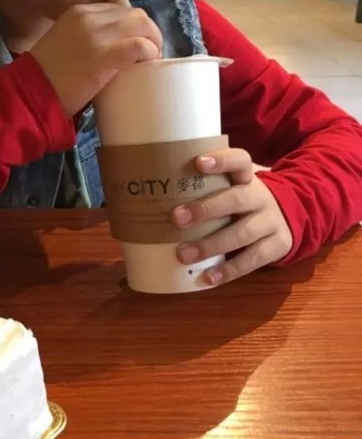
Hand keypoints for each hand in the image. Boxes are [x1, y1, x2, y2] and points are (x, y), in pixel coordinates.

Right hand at [31, 3, 161, 116]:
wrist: (30, 94)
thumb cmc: (44, 75)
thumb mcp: (62, 42)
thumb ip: (83, 36)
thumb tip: (108, 46)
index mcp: (78, 11)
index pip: (118, 8)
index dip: (132, 25)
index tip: (135, 42)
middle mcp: (89, 17)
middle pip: (135, 14)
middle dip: (148, 32)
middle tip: (149, 53)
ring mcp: (99, 35)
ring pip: (142, 25)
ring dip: (153, 42)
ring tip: (151, 60)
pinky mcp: (107, 55)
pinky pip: (141, 46)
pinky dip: (150, 54)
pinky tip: (148, 65)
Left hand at [172, 148, 292, 284]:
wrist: (289, 215)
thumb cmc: (242, 199)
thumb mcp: (231, 185)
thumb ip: (203, 185)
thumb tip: (148, 191)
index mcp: (246, 177)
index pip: (239, 160)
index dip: (221, 160)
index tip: (198, 163)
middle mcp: (261, 196)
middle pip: (237, 200)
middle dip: (206, 209)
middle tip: (176, 218)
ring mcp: (271, 222)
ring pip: (242, 233)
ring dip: (211, 245)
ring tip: (183, 255)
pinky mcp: (278, 246)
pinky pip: (253, 260)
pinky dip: (229, 270)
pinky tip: (208, 277)